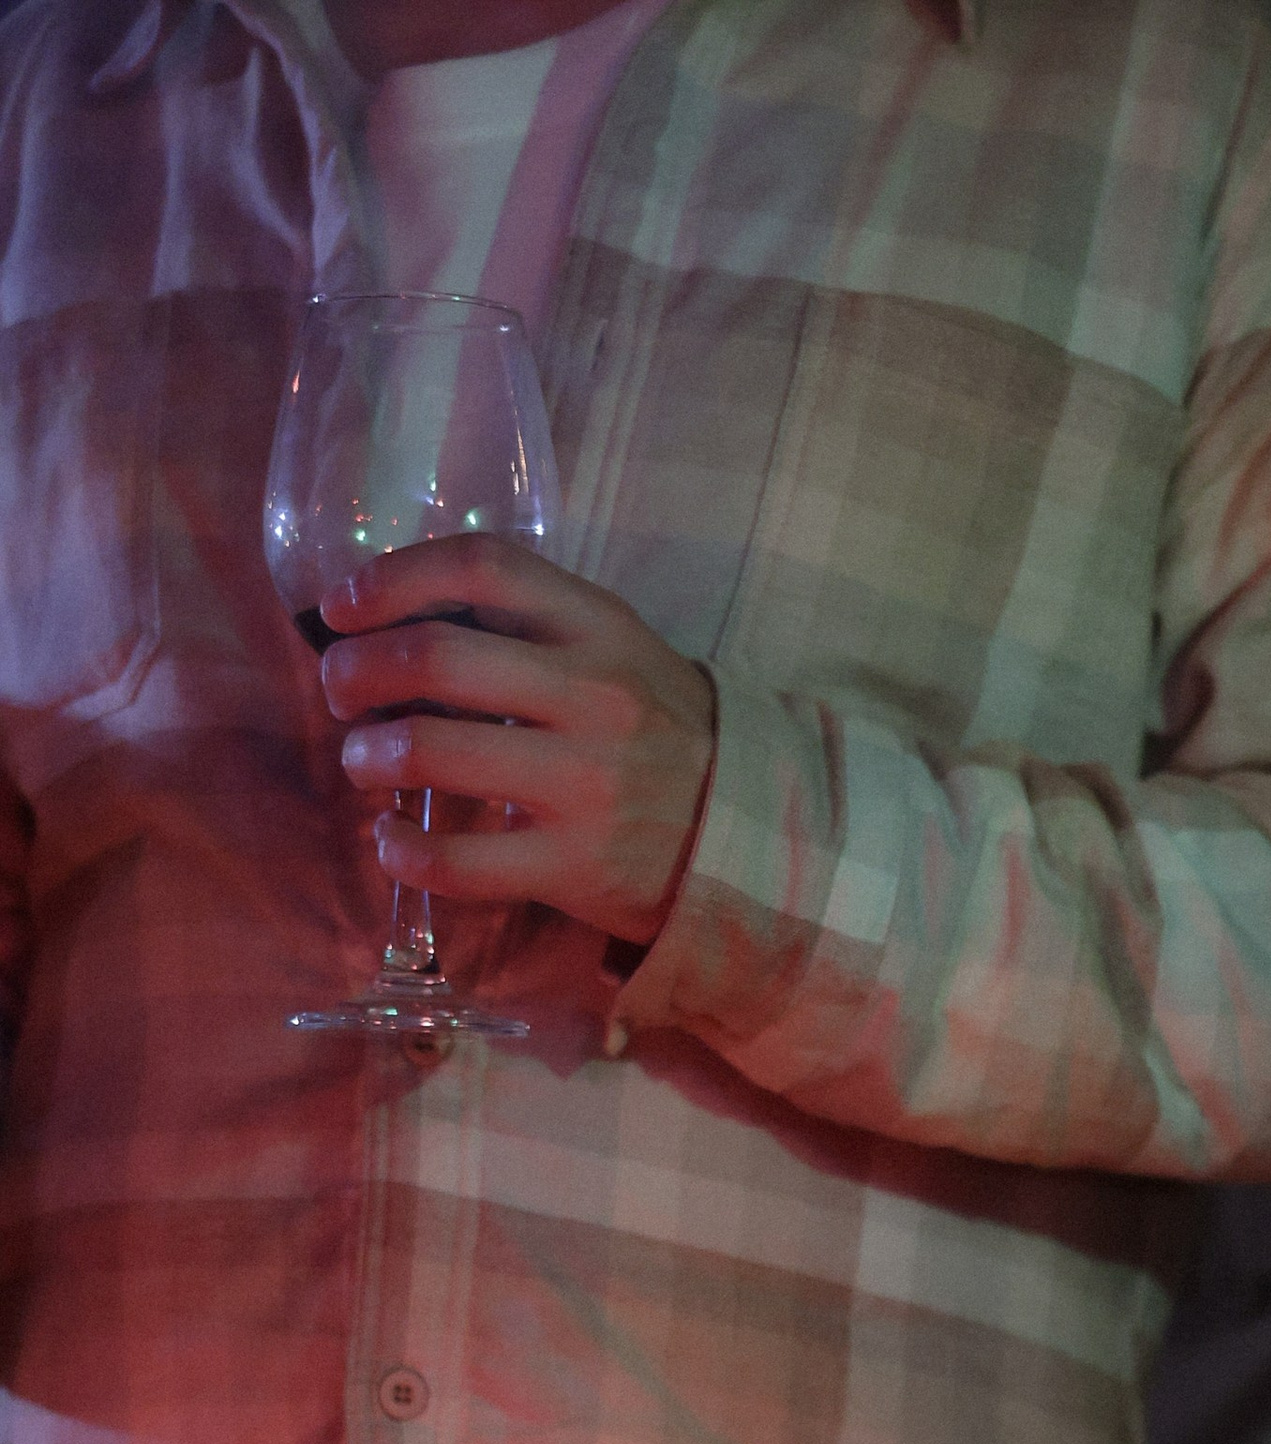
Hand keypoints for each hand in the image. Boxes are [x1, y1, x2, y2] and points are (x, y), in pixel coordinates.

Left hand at [317, 536, 716, 946]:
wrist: (748, 836)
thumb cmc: (661, 735)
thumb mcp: (617, 652)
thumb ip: (530, 628)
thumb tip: (400, 622)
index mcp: (598, 628)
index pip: (480, 569)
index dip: (392, 578)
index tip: (341, 606)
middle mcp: (592, 697)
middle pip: (437, 657)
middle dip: (358, 670)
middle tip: (340, 691)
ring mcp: (585, 785)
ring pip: (436, 752)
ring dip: (369, 754)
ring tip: (361, 762)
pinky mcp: (576, 865)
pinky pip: (461, 861)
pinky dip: (403, 852)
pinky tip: (390, 842)